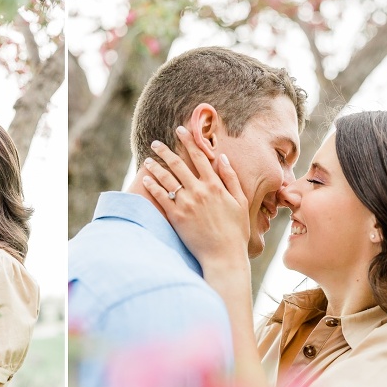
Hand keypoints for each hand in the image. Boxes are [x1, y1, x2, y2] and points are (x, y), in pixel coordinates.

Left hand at [141, 126, 249, 270]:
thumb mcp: (240, 202)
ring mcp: (187, 203)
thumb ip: (231, 178)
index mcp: (215, 185)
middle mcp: (200, 190)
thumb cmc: (235, 231)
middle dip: (165, 150)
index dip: (189, 141)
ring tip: (147, 160)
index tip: (180, 130)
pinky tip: (146, 180)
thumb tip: (223, 158)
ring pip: (167, 178)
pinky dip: (153, 186)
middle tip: (155, 142)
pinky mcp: (176, 217)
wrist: (224, 255)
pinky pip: (161, 197)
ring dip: (155, 166)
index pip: (200, 156)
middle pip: (178, 164)